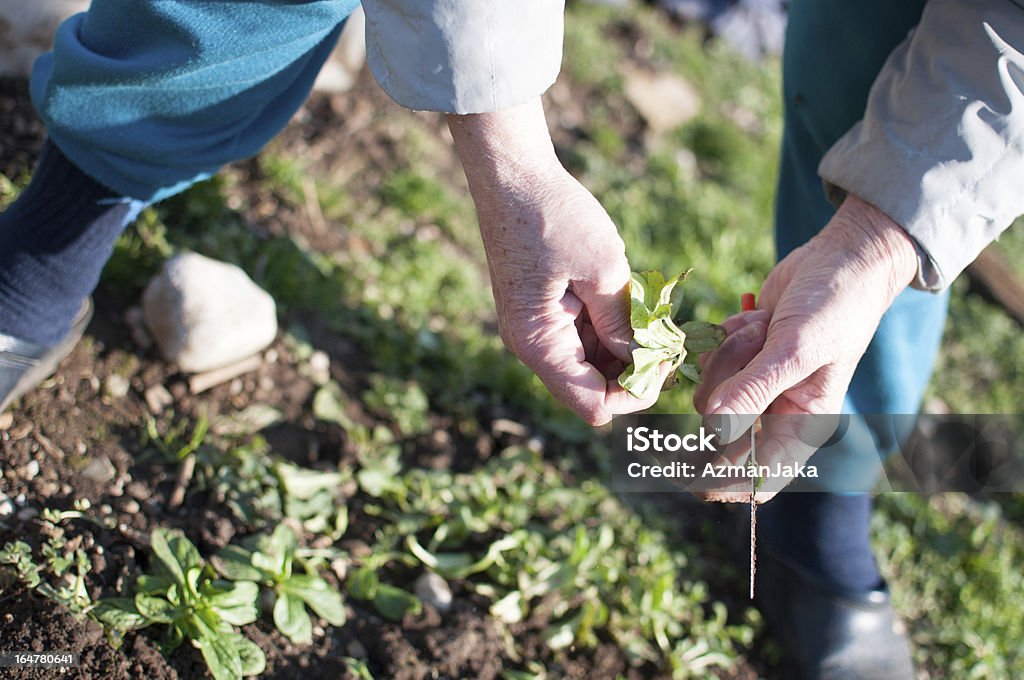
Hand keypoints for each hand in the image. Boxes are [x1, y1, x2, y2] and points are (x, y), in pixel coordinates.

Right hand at [448, 99, 661, 424]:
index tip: (667, 360)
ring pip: (593, 361)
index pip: (594, 404)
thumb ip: (624, 324)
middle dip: (634, 368)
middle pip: (593, 386)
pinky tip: (628, 296)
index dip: (636, 394)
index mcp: (540, 344)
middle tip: (668, 335)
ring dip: (626, 345)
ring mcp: (538, 328)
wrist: (513, 175)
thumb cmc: (553, 216)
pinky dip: (612, 325)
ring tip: (650, 310)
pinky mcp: (545, 310)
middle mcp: (534, 345)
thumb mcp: (602, 269)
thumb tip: (645, 363)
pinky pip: (585, 335)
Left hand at [691, 195, 917, 499]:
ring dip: (729, 354)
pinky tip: (757, 316)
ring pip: (709, 390)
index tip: (693, 480)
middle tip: (752, 348)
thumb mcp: (798, 348)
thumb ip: (755, 388)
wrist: (841, 259)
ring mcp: (752, 382)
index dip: (726, 486)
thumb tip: (714, 427)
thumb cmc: (835, 307)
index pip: (761, 477)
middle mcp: (774, 410)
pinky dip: (725, 335)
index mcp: (802, 423)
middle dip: (726, 391)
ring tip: (764, 325)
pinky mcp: (736, 356)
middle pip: (720, 430)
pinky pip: (707, 358)